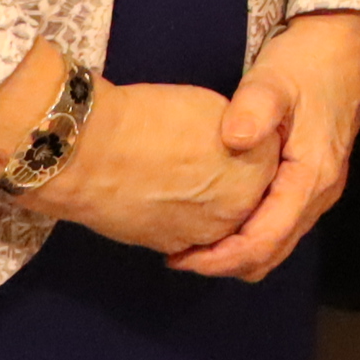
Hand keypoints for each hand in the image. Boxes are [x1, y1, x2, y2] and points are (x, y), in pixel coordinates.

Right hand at [17, 79, 279, 253]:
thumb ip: (240, 135)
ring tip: (187, 181)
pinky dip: (185, 223)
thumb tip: (237, 148)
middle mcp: (240, 209)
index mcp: (259, 168)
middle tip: (208, 163)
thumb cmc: (150, 119)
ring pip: (222, 225)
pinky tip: (168, 199)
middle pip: (248, 199)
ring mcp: (206, 234)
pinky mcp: (172, 248)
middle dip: (235, 186)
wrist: (90, 153)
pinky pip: (192, 239)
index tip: (233, 140)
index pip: (268, 164)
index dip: (249, 150)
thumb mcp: (213, 110)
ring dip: (212, 209)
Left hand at [171, 10, 359, 280]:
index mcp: (313, 176)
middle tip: (177, 255)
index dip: (223, 259)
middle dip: (226, 263)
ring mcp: (320, 187)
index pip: (266, 240)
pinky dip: (250, 233)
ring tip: (192, 239)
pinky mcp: (312, 178)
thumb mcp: (274, 77)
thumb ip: (254, 108)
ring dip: (237, 250)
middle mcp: (321, 192)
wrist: (346, 40)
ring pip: (278, 241)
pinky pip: (280, 223)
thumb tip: (233, 140)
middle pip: (273, 252)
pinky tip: (220, 215)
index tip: (179, 259)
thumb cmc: (308, 59)